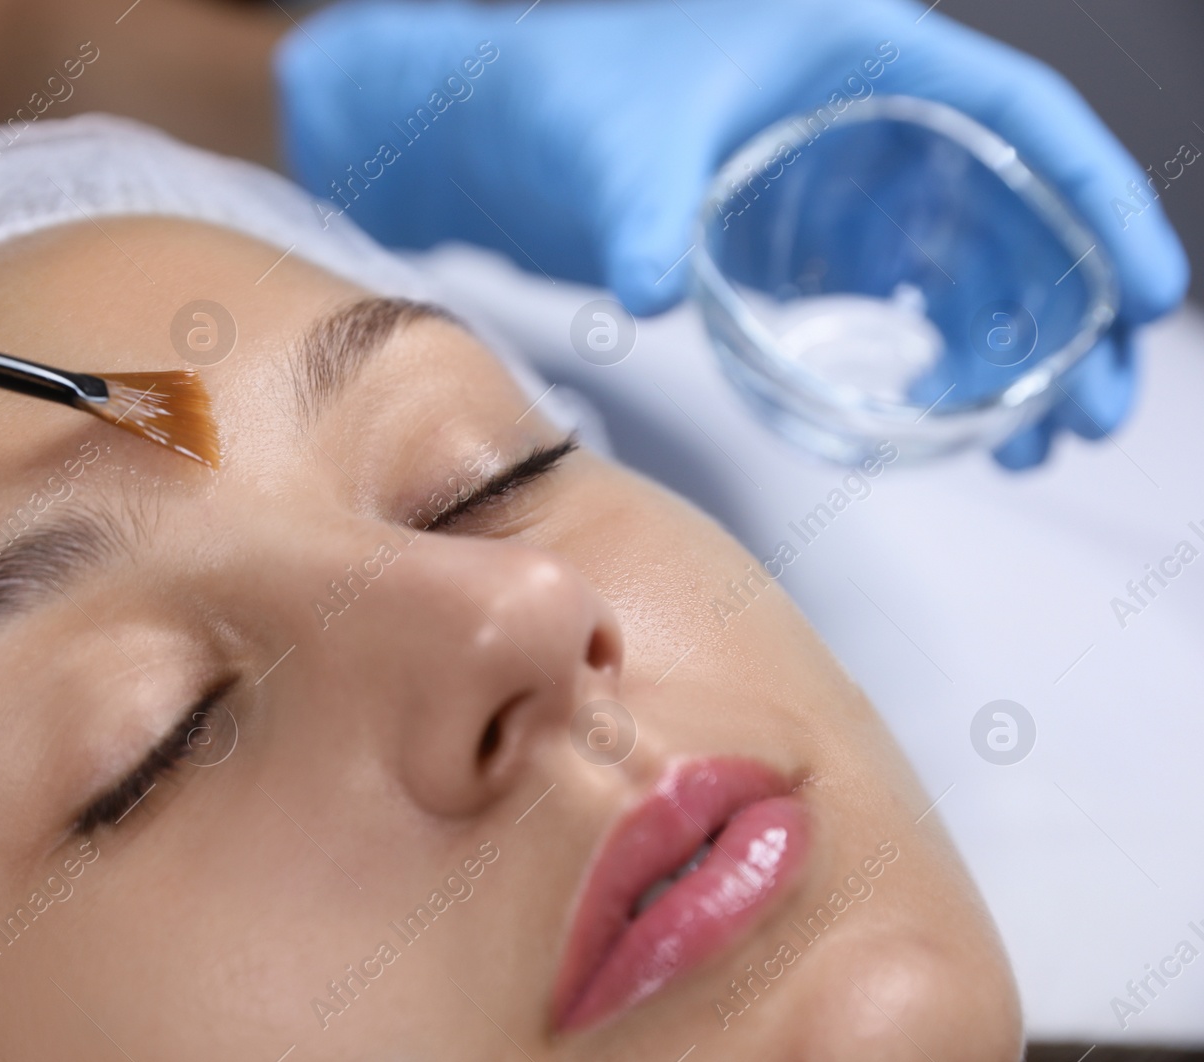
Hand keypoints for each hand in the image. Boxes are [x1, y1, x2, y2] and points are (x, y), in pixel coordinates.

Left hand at [276, 0, 1188, 467]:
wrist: (488, 132)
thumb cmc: (554, 97)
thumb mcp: (616, 145)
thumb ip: (645, 211)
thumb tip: (653, 288)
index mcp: (857, 57)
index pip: (1018, 116)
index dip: (1097, 201)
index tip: (1145, 295)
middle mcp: (862, 116)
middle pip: (1008, 205)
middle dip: (1066, 309)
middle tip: (1084, 414)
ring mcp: (829, 179)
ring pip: (958, 259)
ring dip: (1004, 348)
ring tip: (1030, 441)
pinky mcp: (790, 235)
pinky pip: (892, 293)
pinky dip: (929, 351)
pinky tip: (945, 414)